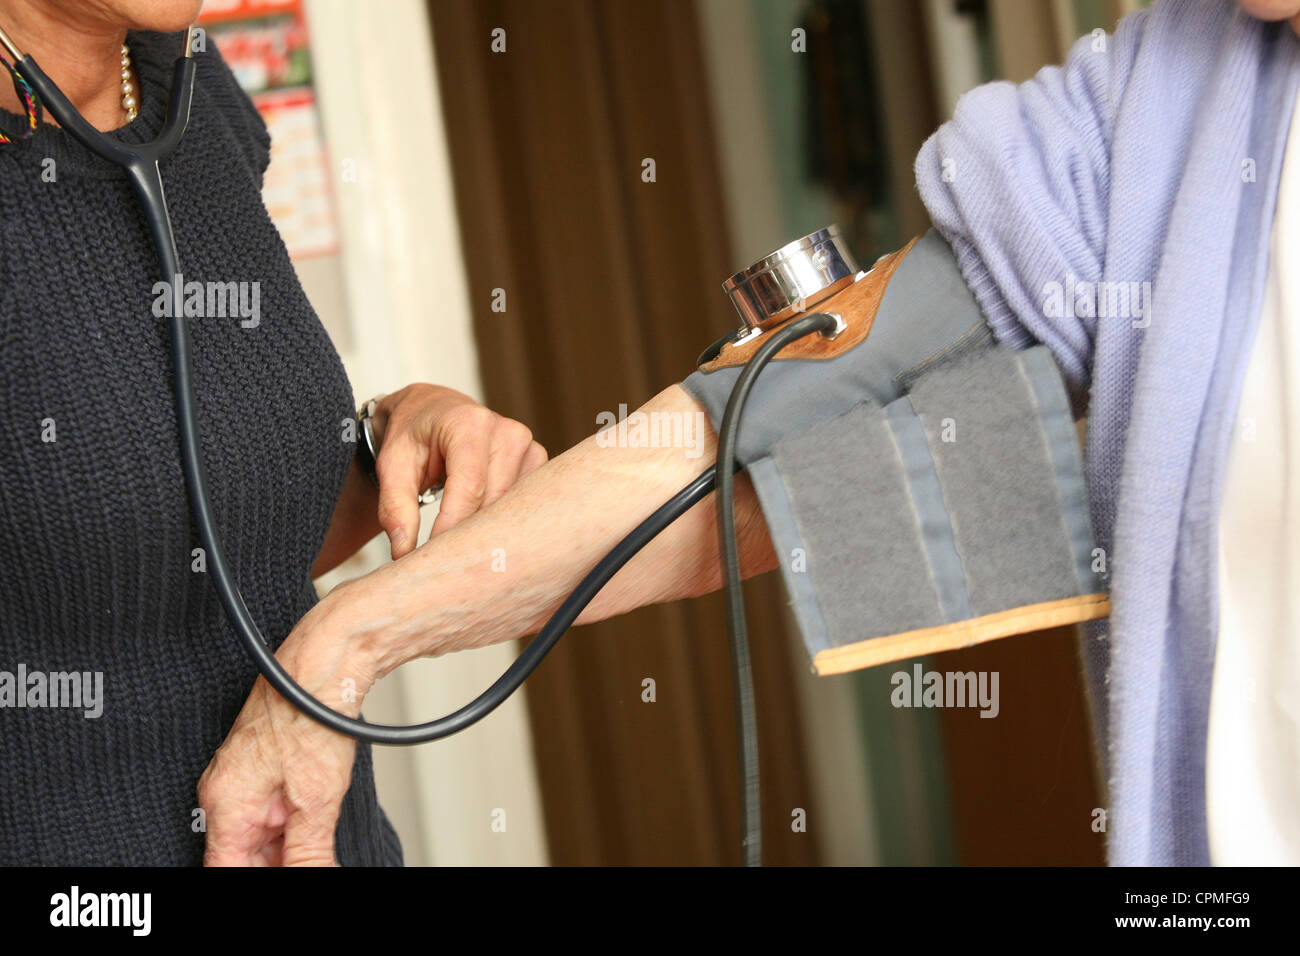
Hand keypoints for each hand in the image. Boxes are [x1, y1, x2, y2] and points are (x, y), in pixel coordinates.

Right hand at [197, 586, 377, 865]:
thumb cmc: (313, 714)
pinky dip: (291, 829)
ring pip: (257, 837)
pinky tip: (317, 831)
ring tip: (318, 849)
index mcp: (225, 803)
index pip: (224, 870)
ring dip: (286, 850)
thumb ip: (307, 851)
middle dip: (276, 865)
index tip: (288, 876)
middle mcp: (226, 792)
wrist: (326, 665)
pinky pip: (269, 813)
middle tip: (312, 862)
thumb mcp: (317, 799)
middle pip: (242, 856)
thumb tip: (310, 875)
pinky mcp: (264, 768)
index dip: (256, 881)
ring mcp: (243, 778)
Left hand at [370, 384, 546, 558]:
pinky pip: (524, 505)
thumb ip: (395, 507)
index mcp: (470, 424)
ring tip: (462, 548)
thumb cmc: (413, 436)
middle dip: (469, 535)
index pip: (470, 487)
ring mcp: (528, 446)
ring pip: (513, 508)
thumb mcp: (392, 465)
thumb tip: (404, 553)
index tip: (433, 558)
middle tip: (446, 563)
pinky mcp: (537, 462)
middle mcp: (507, 431)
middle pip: (495, 501)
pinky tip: (482, 530)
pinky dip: (502, 522)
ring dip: (488, 531)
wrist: (433, 411)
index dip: (452, 527)